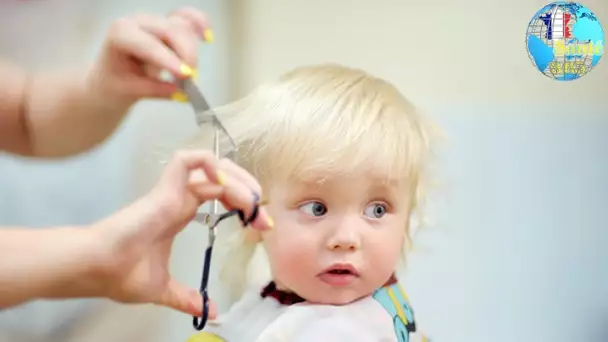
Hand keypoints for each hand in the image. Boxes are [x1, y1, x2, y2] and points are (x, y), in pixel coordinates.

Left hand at [86, 7, 211, 106]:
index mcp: (120, 34)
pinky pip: (187, 18)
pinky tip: (207, 37)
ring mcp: (155, 21)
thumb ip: (156, 90)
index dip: (168, 59)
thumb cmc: (115, 83)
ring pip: (182, 26)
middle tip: (191, 80)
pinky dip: (199, 24)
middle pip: (170, 30)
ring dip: (191, 49)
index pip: (148, 44)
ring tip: (189, 74)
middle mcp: (138, 22)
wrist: (111, 78)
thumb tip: (182, 93)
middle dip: (185, 54)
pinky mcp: (168, 24)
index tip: (186, 76)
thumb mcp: (130, 91)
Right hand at [92, 150, 272, 316]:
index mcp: (180, 213)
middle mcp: (179, 198)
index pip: (220, 195)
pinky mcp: (164, 189)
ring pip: (212, 167)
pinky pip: (188, 161)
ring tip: (252, 203)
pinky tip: (224, 183)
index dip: (244, 204)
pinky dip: (209, 163)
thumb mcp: (163, 289)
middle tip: (262, 214)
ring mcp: (172, 191)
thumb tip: (210, 311)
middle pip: (222, 177)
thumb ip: (187, 297)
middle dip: (248, 189)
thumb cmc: (122, 274)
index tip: (261, 226)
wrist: (97, 269)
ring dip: (239, 180)